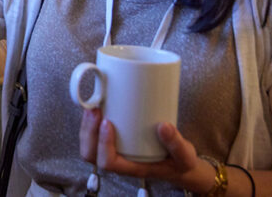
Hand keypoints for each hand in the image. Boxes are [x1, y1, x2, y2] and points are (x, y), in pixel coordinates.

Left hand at [79, 110, 214, 192]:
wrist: (178, 162)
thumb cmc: (178, 162)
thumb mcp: (185, 157)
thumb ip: (177, 144)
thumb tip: (164, 127)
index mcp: (131, 167)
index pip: (108, 162)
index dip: (103, 144)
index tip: (108, 123)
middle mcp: (118, 160)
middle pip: (91, 153)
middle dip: (88, 130)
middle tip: (95, 109)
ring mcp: (114, 149)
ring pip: (89, 142)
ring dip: (86, 124)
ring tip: (93, 104)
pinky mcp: (114, 138)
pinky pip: (94, 132)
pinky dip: (91, 119)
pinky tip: (97, 104)